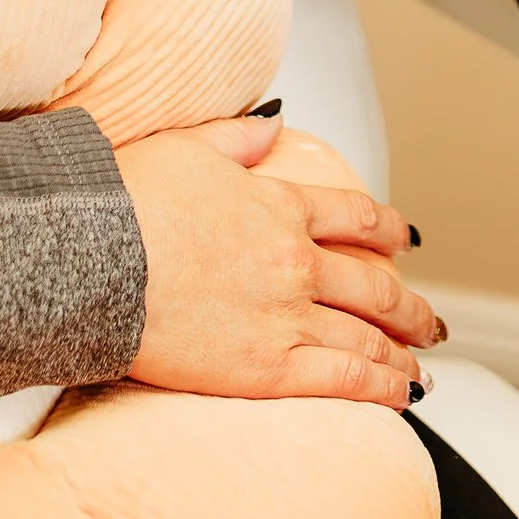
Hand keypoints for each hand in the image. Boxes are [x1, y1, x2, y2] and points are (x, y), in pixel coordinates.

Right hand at [119, 116, 442, 400]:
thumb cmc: (124, 202)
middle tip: (430, 322)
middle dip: (409, 306)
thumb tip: (272, 123)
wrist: (88, 258)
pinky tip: (402, 395)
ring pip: (367, 336)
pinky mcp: (266, 369)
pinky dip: (381, 387)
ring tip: (421, 365)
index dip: (388, 229)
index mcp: (279, 206)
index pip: (355, 217)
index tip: (407, 240)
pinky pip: (343, 380)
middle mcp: (295, 261)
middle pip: (374, 285)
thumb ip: (235, 137)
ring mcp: (286, 316)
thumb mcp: (185, 146)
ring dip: (402, 353)